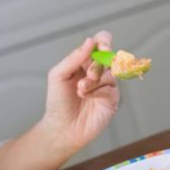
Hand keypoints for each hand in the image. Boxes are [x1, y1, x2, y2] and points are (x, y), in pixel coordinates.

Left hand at [42, 31, 119, 152]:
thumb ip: (74, 57)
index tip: (101, 47)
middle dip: (97, 65)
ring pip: (110, 73)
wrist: (61, 127)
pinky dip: (98, 91)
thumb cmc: (58, 101)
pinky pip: (111, 88)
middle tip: (88, 75)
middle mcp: (99, 71)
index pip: (101, 42)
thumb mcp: (58, 75)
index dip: (104, 41)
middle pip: (109, 57)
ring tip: (80, 89)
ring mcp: (107, 85)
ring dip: (94, 80)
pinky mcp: (112, 99)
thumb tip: (90, 41)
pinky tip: (86, 96)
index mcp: (86, 61)